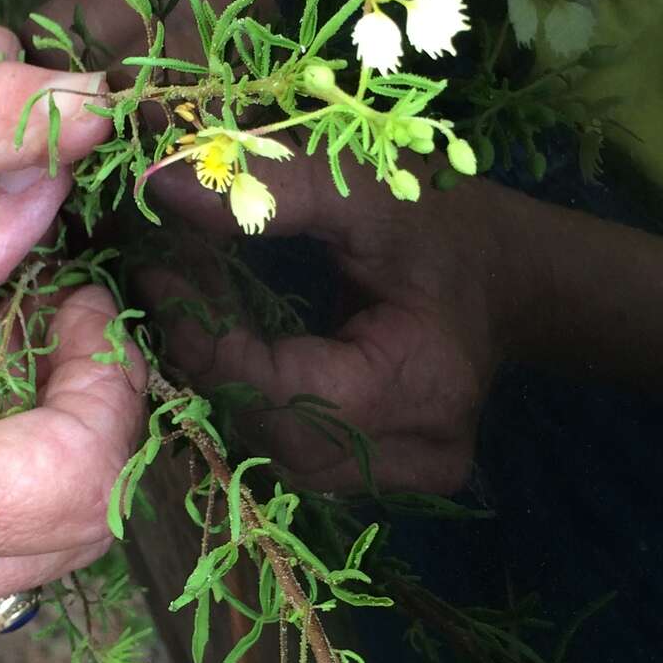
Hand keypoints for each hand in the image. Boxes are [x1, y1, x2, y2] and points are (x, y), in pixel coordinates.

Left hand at [146, 164, 535, 493]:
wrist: (513, 275)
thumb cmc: (451, 225)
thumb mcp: (371, 191)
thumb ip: (273, 189)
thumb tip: (160, 184)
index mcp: (420, 388)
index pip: (277, 391)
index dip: (202, 336)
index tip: (149, 270)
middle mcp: (414, 456)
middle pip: (267, 432)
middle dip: (202, 356)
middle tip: (161, 280)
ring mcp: (401, 478)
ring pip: (271, 449)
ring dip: (219, 379)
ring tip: (187, 304)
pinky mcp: (383, 478)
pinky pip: (291, 448)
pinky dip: (249, 397)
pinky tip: (223, 340)